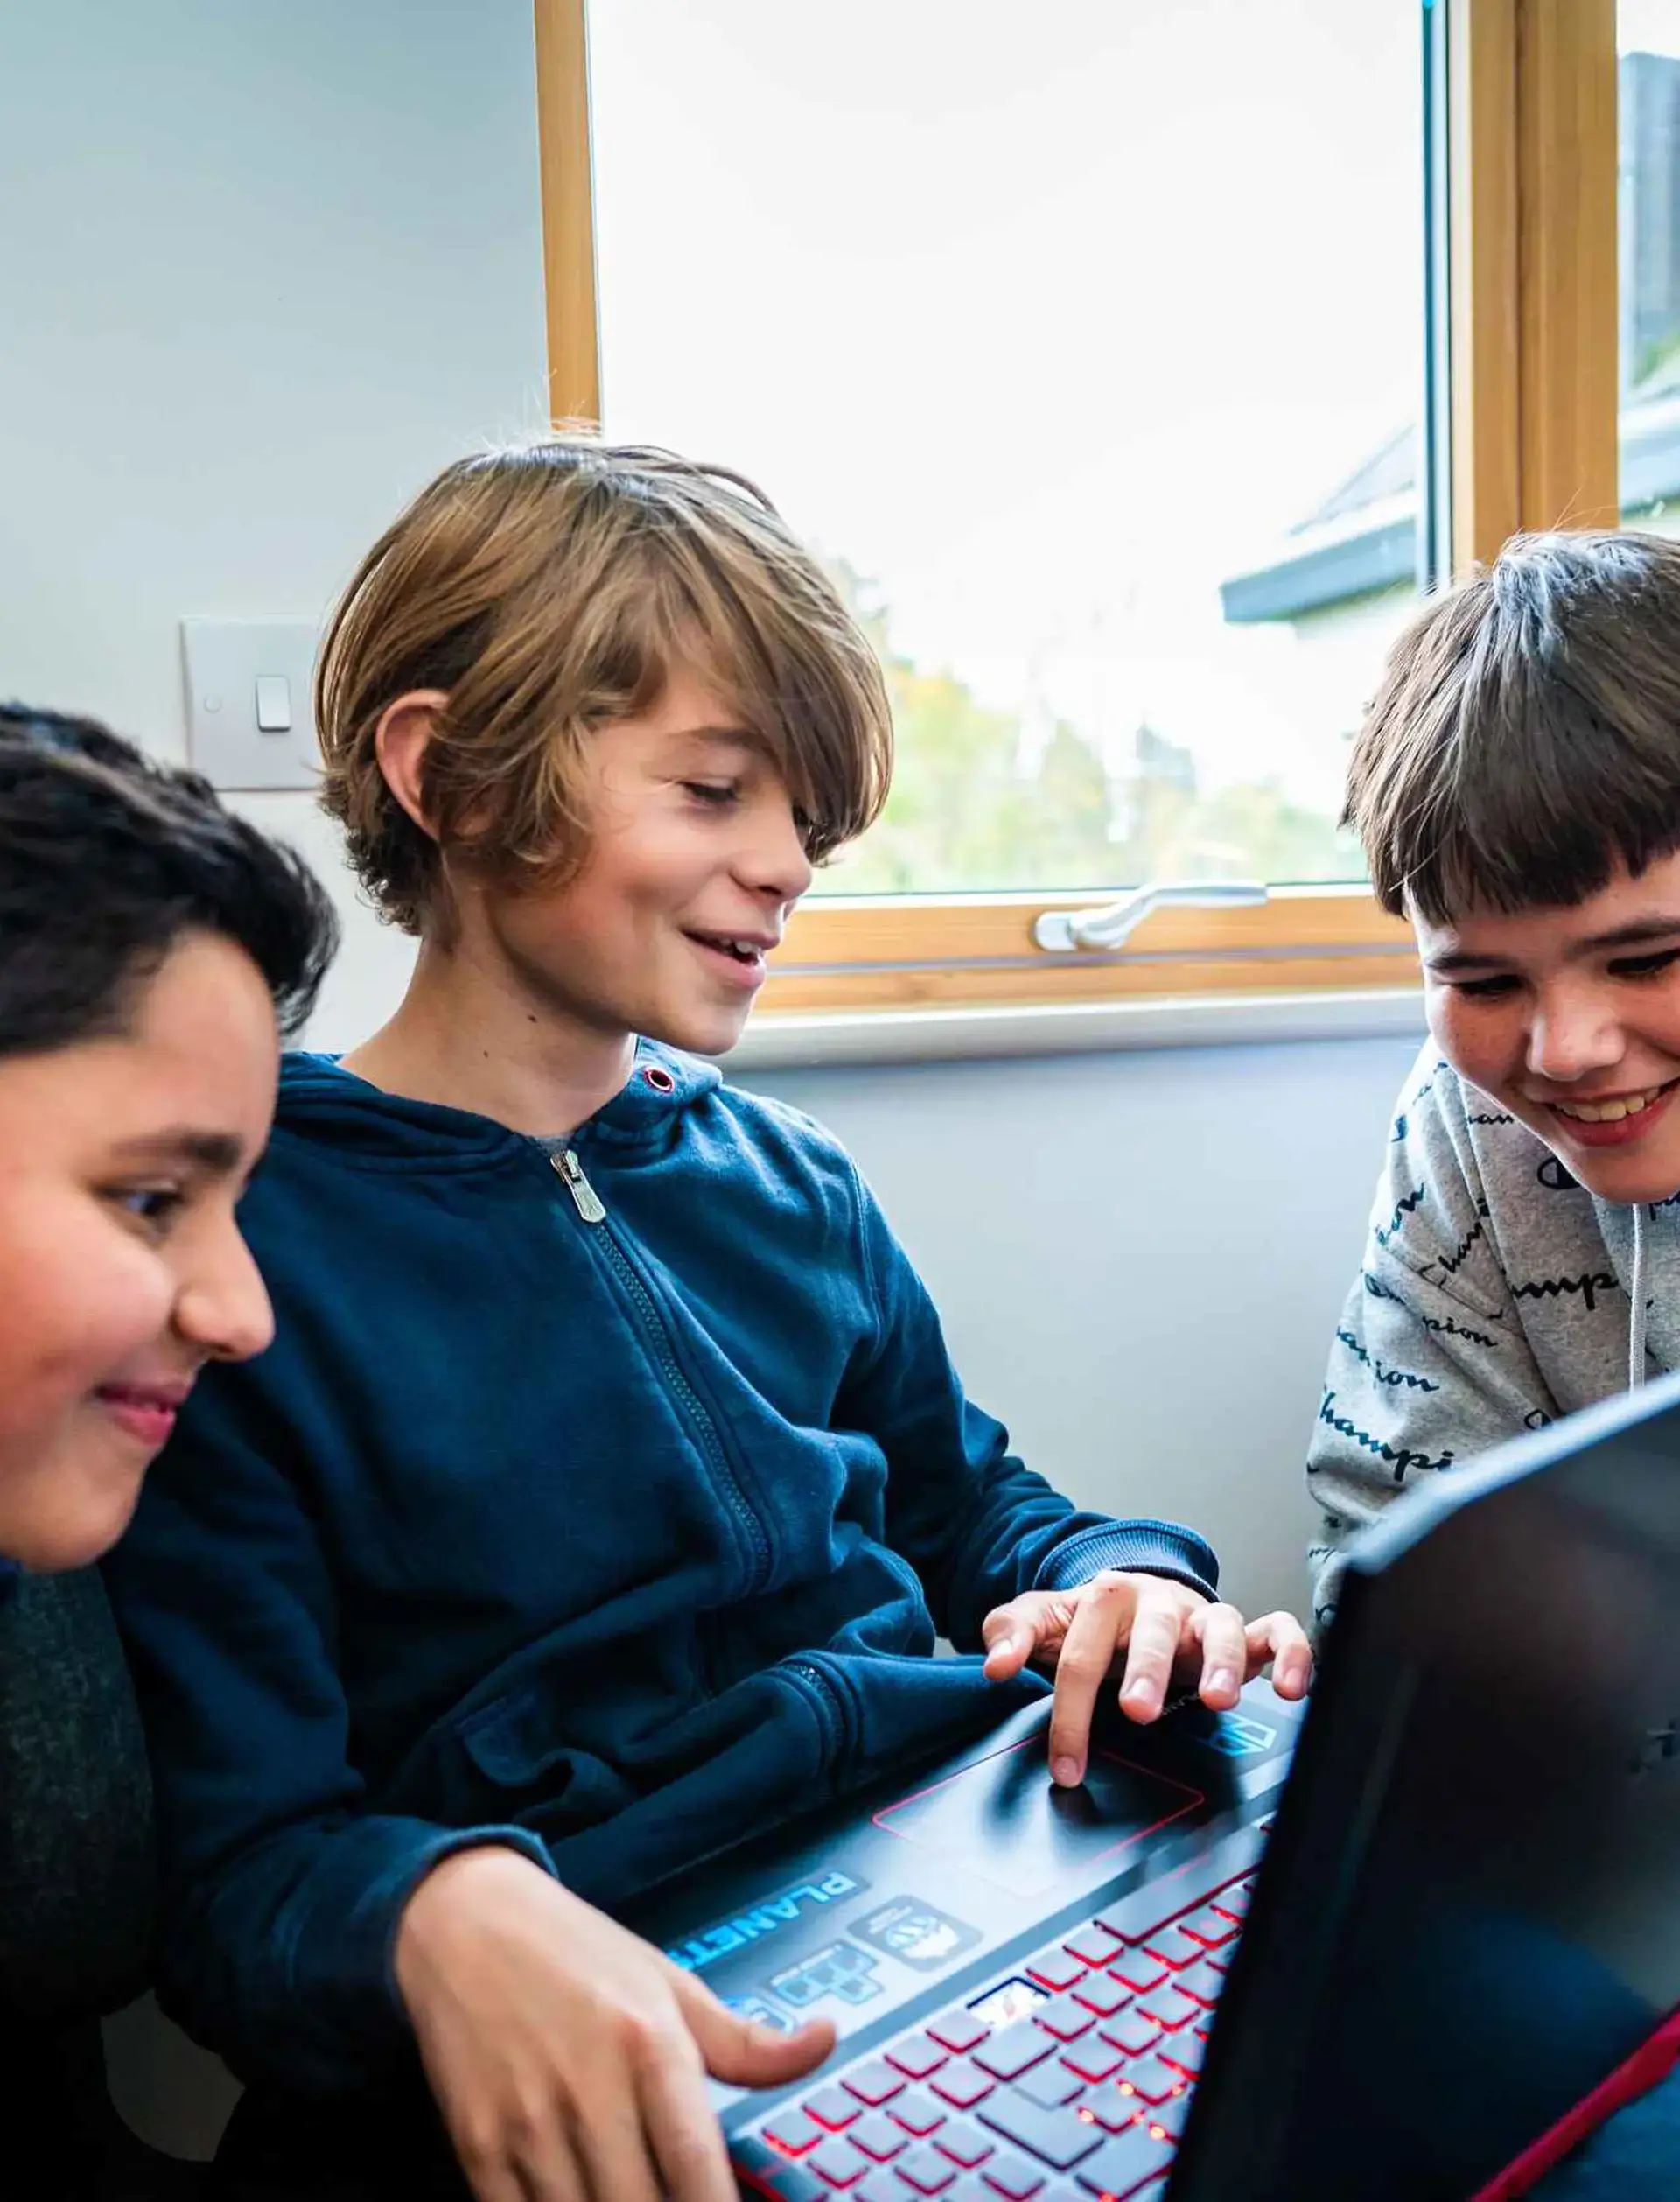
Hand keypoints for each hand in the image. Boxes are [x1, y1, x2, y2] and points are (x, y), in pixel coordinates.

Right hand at [394, 1845, 833, 2200]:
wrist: (462, 1923)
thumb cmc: (577, 1954)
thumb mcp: (669, 1983)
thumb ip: (746, 2040)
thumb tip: (825, 2041)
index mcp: (649, 2044)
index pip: (697, 2166)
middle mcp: (588, 2088)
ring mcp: (527, 2124)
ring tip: (631, 2200)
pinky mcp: (477, 2147)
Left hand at [980, 1572, 1312, 1787]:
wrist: (1136, 1594)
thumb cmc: (1092, 1620)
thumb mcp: (1045, 1619)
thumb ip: (1013, 1632)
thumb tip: (994, 1663)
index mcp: (1106, 1598)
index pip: (1082, 1653)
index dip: (1070, 1710)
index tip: (1066, 1765)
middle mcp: (1159, 1604)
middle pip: (1154, 1629)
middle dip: (1147, 1668)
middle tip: (1137, 1711)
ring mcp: (1203, 1617)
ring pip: (1221, 1625)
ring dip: (1219, 1660)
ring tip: (1217, 1700)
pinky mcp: (1246, 1631)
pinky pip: (1278, 1630)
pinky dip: (1291, 1651)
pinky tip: (1290, 1687)